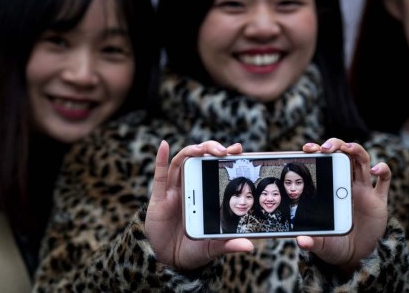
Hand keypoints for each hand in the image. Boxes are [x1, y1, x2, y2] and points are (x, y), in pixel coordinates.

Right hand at [145, 140, 253, 270]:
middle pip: (200, 159)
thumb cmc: (194, 249)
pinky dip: (160, 159)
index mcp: (206, 195)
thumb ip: (228, 244)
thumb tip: (249, 247)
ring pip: (182, 163)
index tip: (238, 149)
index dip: (226, 156)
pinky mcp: (159, 198)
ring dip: (191, 152)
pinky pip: (160, 176)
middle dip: (210, 149)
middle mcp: (191, 188)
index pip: (216, 169)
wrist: (170, 261)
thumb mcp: (213, 247)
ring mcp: (174, 191)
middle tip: (222, 150)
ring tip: (201, 149)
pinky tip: (164, 146)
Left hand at [298, 138, 390, 270]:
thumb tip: (301, 241)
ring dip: (356, 150)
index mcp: (331, 188)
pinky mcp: (379, 200)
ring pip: (362, 160)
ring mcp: (364, 190)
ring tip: (348, 148)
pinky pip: (384, 180)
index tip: (307, 149)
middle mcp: (348, 184)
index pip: (325, 162)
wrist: (355, 257)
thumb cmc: (334, 244)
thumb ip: (311, 242)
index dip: (318, 151)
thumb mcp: (321, 244)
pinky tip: (375, 170)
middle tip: (325, 148)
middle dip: (335, 145)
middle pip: (344, 154)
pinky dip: (383, 170)